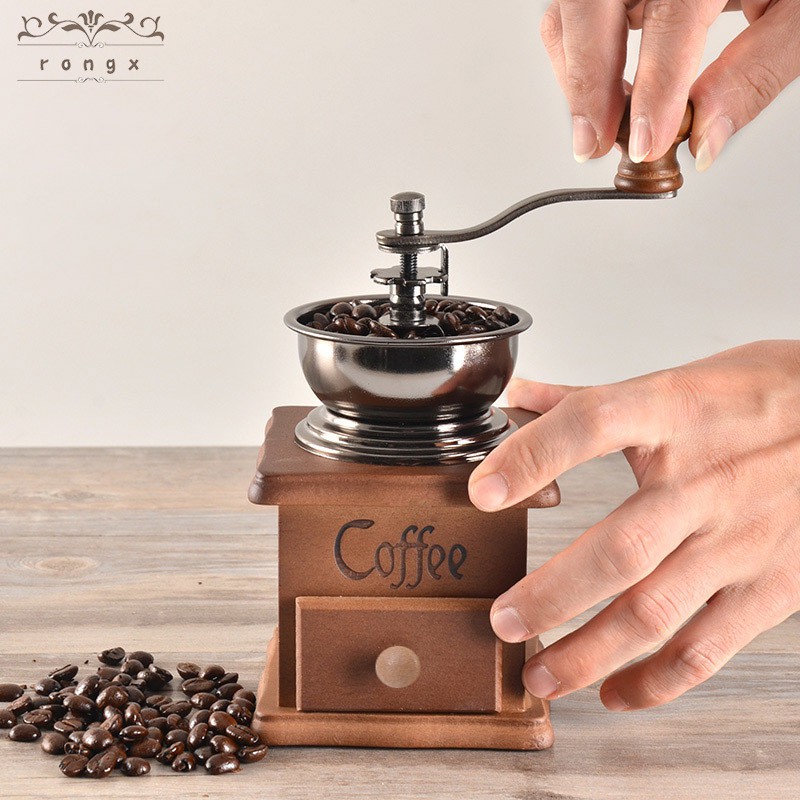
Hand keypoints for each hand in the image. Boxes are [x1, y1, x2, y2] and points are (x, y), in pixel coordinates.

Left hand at [468, 340, 799, 709]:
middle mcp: (705, 482)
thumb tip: (521, 396)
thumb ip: (592, 397)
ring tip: (539, 675)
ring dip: (588, 654)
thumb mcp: (680, 380)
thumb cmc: (766, 396)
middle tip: (502, 622)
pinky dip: (657, 681)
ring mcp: (740, 540)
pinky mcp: (772, 587)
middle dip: (551, 596)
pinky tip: (615, 693)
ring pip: (655, 612)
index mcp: (674, 414)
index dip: (532, 455)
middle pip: (618, 550)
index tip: (482, 492)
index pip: (592, 425)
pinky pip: (708, 647)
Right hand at [540, 0, 799, 169]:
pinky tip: (607, 100)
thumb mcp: (799, 14)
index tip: (647, 143)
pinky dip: (581, 62)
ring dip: (577, 78)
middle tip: (596, 143)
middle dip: (587, 84)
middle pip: (590, 7)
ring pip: (570, 15)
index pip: (671, 16)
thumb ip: (757, 71)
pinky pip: (576, 17)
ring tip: (602, 131)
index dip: (655, 88)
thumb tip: (706, 138)